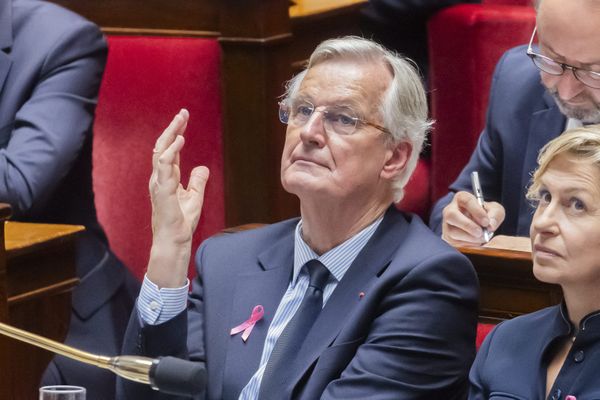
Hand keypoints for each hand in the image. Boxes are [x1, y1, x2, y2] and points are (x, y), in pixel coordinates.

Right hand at [147, 109, 209, 286]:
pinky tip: (180, 140)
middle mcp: (159, 177)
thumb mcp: (195, 197)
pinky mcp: (162, 189)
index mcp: (166, 178)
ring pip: (161, 151)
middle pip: (163, 146)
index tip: (184, 118)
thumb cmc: (181, 222)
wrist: (175, 240)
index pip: (169, 150)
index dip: (176, 133)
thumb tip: (202, 168)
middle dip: (172, 128)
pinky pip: (164, 165)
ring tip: (181, 121)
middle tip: (183, 113)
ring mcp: (159, 183)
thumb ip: (197, 181)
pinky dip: (172, 150)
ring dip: (171, 134)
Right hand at [441, 191, 504, 246]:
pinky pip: (455, 242)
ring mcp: (446, 224)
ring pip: (453, 232)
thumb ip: (496, 215)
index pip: (466, 201)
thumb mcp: (495, 210)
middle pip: (451, 215)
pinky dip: (468, 244)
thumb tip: (490, 226)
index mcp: (462, 198)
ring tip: (482, 237)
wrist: (479, 226)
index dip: (477, 211)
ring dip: (470, 237)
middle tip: (481, 232)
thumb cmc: (485, 215)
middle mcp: (450, 210)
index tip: (486, 222)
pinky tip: (476, 241)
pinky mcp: (447, 237)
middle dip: (467, 225)